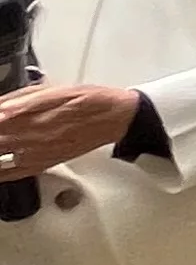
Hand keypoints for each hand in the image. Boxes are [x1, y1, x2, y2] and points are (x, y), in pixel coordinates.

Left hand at [0, 82, 142, 177]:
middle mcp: (30, 137)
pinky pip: (12, 173)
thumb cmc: (87, 100)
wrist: (114, 119)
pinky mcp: (42, 163)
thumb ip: (20, 100)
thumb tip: (0, 109)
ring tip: (0, 146)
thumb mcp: (53, 90)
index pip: (0, 119)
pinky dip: (1, 173)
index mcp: (30, 115)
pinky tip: (0, 168)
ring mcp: (35, 153)